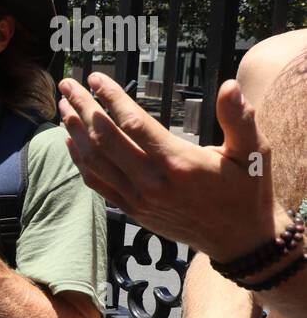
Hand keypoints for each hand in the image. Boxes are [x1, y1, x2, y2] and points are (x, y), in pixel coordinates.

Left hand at [58, 73, 279, 261]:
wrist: (239, 240)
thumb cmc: (246, 191)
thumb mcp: (254, 152)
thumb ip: (240, 119)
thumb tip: (230, 86)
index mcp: (177, 162)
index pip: (132, 123)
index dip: (109, 97)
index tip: (94, 78)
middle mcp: (151, 182)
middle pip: (104, 138)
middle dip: (81, 107)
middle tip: (67, 84)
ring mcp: (137, 198)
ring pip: (94, 160)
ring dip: (73, 131)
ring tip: (62, 106)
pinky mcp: (131, 210)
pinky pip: (96, 182)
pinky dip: (80, 160)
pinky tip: (70, 141)